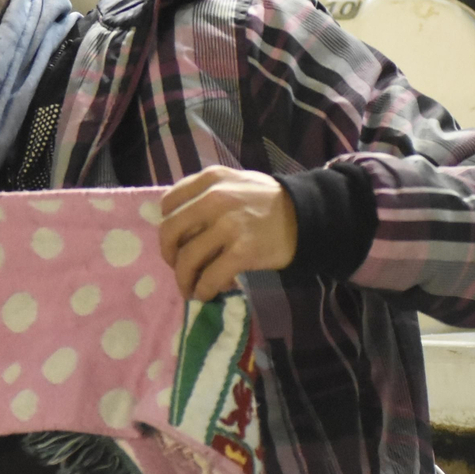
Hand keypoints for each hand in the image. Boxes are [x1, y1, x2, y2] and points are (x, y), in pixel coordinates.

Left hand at [159, 166, 295, 300]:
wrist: (308, 215)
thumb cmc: (267, 201)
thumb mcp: (234, 183)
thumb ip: (205, 194)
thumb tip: (177, 225)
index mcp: (210, 179)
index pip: (168, 203)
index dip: (165, 226)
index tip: (174, 241)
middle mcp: (215, 199)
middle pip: (170, 232)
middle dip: (168, 255)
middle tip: (177, 267)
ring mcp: (229, 225)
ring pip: (187, 258)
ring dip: (184, 279)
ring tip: (189, 288)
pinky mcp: (243, 251)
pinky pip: (211, 276)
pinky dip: (203, 289)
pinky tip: (206, 293)